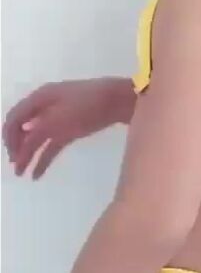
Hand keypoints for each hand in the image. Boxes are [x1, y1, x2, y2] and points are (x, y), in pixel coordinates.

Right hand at [2, 77, 133, 178]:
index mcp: (39, 98)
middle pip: (23, 129)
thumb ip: (38, 130)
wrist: (118, 101)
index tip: (10, 156)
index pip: (14, 118)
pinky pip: (52, 146)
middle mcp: (44, 108)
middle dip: (16, 148)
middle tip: (15, 166)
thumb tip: (22, 139)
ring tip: (21, 174)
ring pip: (37, 140)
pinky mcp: (70, 130)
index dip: (9, 137)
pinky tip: (37, 175)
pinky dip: (44, 159)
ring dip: (27, 156)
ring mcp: (58, 119)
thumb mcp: (59, 118)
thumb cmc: (87, 105)